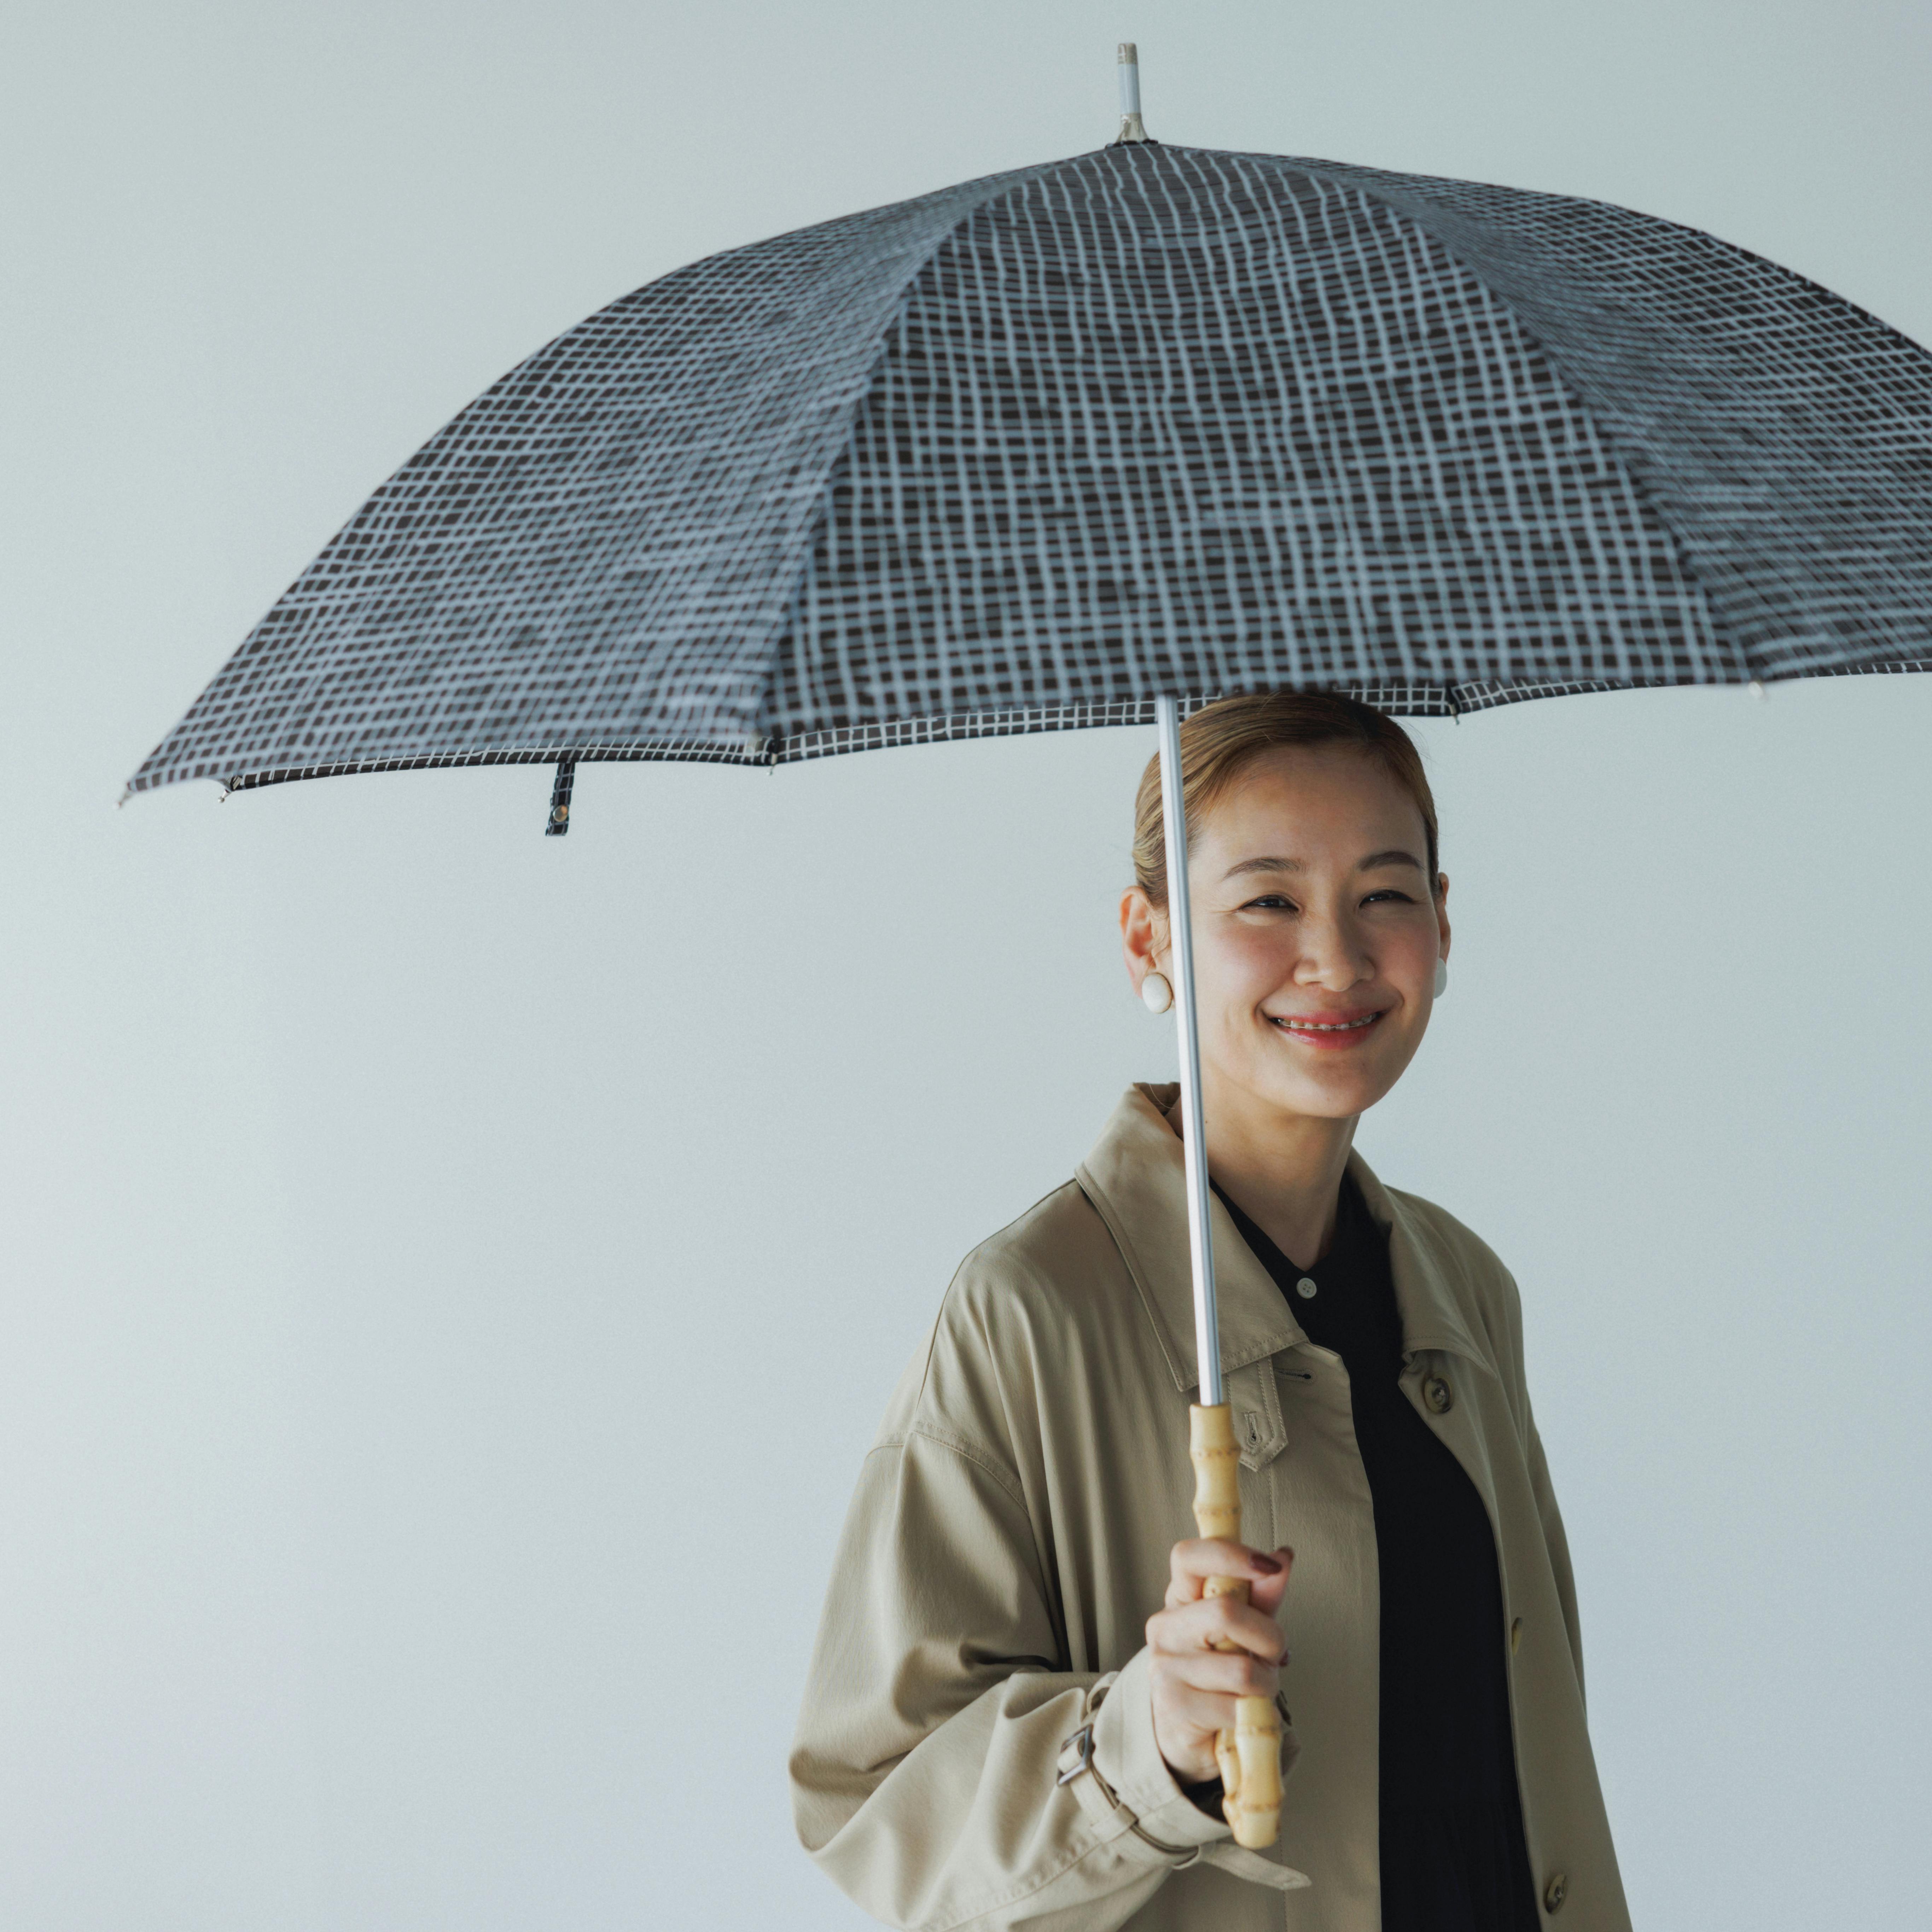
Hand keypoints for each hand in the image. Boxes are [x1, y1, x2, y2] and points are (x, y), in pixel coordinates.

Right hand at [1146, 1539, 1292, 1786]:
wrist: (1189, 1733)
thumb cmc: (1220, 1673)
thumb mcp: (1244, 1631)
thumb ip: (1262, 1596)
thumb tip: (1284, 1556)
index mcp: (1180, 1598)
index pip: (1188, 1557)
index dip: (1230, 1554)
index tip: (1268, 1565)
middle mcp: (1165, 1627)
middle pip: (1225, 1611)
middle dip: (1269, 1637)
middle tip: (1274, 1654)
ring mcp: (1165, 1667)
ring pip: (1240, 1668)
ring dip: (1266, 1683)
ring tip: (1258, 1689)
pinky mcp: (1174, 1706)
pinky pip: (1234, 1706)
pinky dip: (1253, 1713)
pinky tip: (1243, 1713)